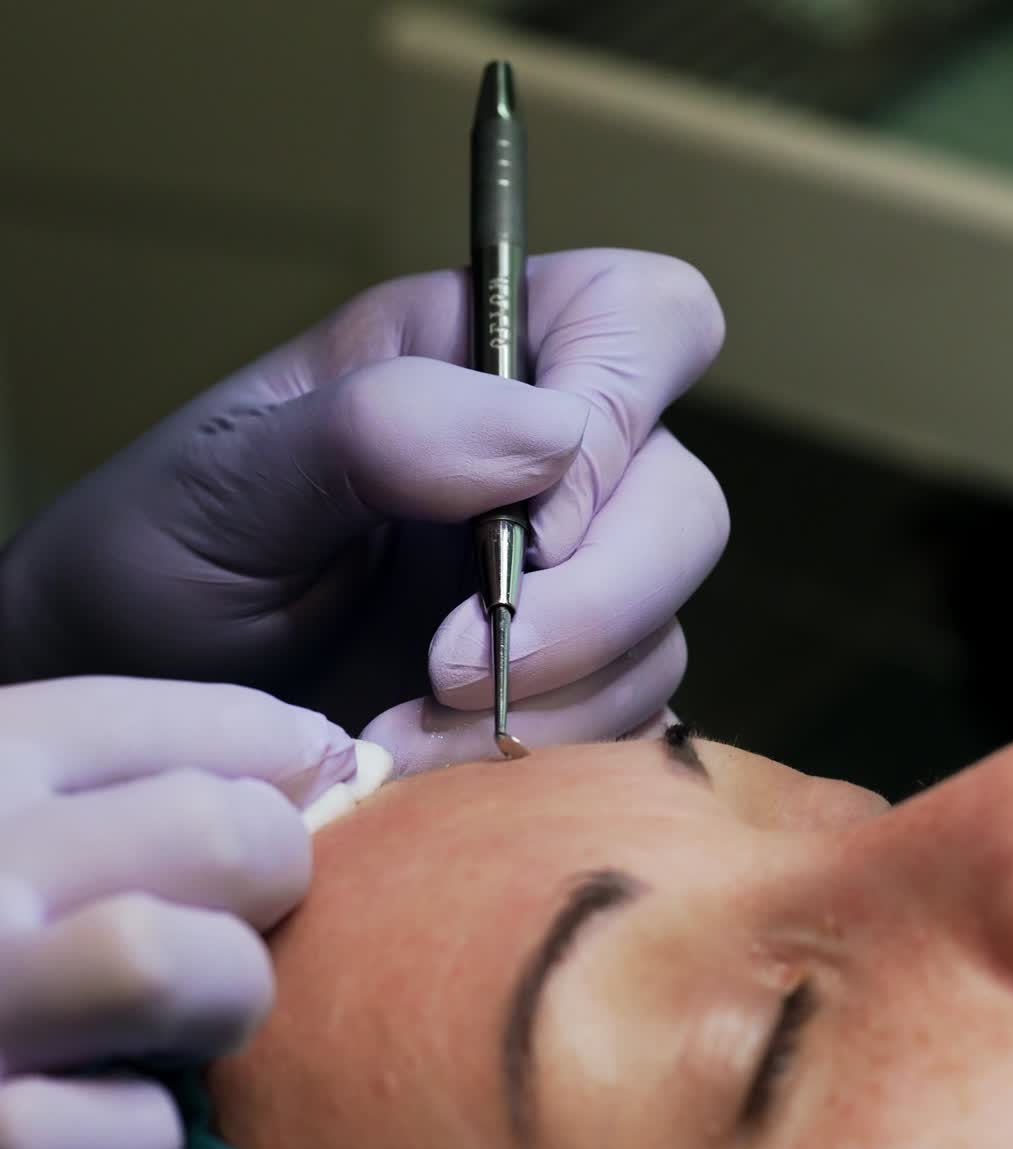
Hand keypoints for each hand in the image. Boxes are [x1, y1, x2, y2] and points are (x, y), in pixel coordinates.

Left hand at [0, 250, 728, 765]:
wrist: (140, 702)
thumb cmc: (162, 563)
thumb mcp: (226, 478)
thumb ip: (376, 429)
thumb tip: (549, 440)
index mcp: (480, 361)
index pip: (642, 321)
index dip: (625, 411)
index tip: (524, 531)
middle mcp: (546, 472)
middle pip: (684, 505)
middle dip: (591, 605)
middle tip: (445, 669)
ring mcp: (567, 592)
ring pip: (663, 634)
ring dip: (553, 705)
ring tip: (403, 738)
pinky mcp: (565, 697)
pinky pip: (630, 728)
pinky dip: (553, 764)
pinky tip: (443, 776)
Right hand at [0, 676, 351, 1148]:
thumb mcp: (4, 815)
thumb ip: (116, 773)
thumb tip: (321, 750)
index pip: (184, 723)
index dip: (279, 750)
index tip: (322, 772)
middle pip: (219, 833)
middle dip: (268, 875)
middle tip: (240, 913)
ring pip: (166, 966)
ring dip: (216, 1000)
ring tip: (184, 1021)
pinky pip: (130, 1138)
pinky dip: (138, 1146)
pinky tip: (103, 1130)